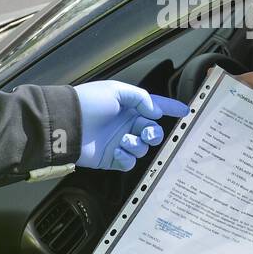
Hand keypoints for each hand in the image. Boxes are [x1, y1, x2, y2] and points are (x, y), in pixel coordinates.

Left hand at [73, 81, 187, 171]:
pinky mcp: (112, 158)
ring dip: (137, 145)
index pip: (154, 106)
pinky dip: (127, 157)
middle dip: (154, 133)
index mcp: (129, 106)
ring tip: (124, 141)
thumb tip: (156, 112)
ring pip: (143, 148)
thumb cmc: (88, 103)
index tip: (185, 111)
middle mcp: (127, 124)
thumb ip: (141, 99)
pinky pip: (129, 162)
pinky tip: (117, 151)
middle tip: (146, 132)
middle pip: (153, 132)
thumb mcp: (116, 91)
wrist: (67, 124)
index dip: (170, 108)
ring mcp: (120, 142)